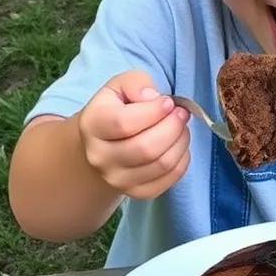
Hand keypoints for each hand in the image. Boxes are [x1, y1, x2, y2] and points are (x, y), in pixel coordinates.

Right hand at [77, 70, 190, 199]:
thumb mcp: (120, 86)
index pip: (125, 123)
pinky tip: (178, 145)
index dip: (154, 111)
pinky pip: (169, 179)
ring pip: (161, 164)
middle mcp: (100, 157)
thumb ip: (136, 83)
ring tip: (181, 127)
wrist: (103, 144)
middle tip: (181, 113)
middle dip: (173, 127)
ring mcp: (117, 179)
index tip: (168, 102)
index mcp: (92, 125)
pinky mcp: (136, 192)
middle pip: (146, 148)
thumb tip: (154, 98)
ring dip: (181, 142)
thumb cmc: (116, 109)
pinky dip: (182, 160)